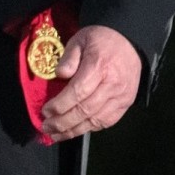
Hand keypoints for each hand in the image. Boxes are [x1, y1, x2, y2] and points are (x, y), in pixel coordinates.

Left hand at [40, 24, 141, 141]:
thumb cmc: (99, 40)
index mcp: (99, 67)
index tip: (45, 111)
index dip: (60, 104)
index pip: (78, 92)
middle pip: (86, 110)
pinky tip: (75, 130)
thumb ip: (68, 57)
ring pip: (97, 120)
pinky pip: (107, 121)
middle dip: (63, 122)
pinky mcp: (125, 104)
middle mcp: (112, 85)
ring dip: (75, 130)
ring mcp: (121, 97)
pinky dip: (90, 128)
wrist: (129, 43)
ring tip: (56, 134)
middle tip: (46, 127)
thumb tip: (59, 75)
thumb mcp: (80, 40)